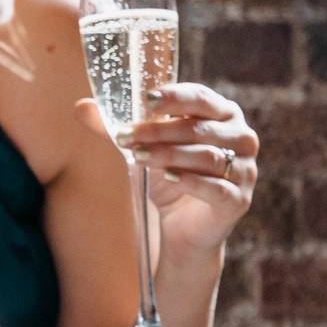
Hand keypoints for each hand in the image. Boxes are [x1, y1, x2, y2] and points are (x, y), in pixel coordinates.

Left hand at [76, 81, 258, 256]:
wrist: (184, 228)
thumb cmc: (170, 178)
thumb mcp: (144, 149)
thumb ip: (118, 128)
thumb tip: (80, 107)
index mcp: (224, 114)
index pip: (200, 98)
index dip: (174, 97)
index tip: (145, 100)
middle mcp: (241, 138)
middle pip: (200, 128)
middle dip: (159, 131)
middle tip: (126, 136)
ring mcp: (245, 170)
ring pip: (207, 156)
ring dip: (168, 155)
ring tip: (137, 157)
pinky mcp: (239, 200)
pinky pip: (216, 187)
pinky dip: (190, 181)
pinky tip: (166, 178)